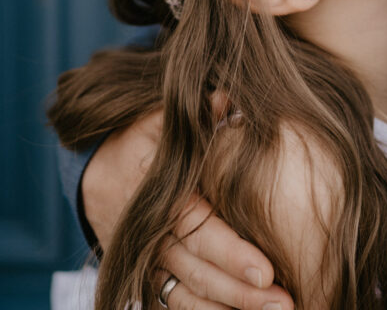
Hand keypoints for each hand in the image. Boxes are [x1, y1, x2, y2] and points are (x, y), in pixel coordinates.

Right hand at [81, 111, 293, 308]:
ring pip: (188, 295)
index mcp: (157, 193)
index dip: (230, 252)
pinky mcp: (151, 274)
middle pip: (197, 270)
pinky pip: (177, 303)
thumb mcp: (161, 117)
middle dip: (240, 291)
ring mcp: (148, 259)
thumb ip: (196, 114)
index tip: (267, 270)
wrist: (100, 168)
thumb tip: (226, 99)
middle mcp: (151, 233)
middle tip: (283, 303)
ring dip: (230, 308)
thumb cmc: (143, 136)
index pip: (195, 227)